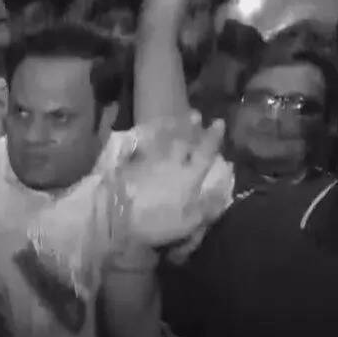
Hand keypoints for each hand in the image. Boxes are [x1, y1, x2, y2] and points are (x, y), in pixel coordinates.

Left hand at [115, 113, 227, 246]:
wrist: (115, 215)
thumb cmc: (157, 222)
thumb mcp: (189, 222)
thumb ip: (208, 205)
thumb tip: (222, 191)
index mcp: (189, 176)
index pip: (205, 153)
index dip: (213, 138)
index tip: (219, 122)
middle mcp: (170, 163)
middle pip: (182, 141)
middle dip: (190, 127)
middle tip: (196, 114)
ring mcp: (147, 161)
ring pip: (162, 140)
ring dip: (170, 129)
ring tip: (174, 119)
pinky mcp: (127, 164)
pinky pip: (142, 147)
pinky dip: (147, 139)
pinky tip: (146, 137)